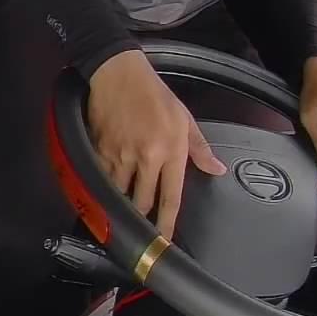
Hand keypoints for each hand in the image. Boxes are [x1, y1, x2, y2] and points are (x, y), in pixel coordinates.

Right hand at [88, 50, 226, 237]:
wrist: (117, 75)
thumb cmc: (154, 95)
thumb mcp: (184, 118)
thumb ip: (200, 148)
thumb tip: (217, 170)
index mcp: (171, 150)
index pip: (170, 197)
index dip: (167, 223)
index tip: (164, 240)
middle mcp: (146, 157)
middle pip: (142, 201)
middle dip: (142, 217)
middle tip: (142, 227)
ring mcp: (120, 155)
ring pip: (119, 193)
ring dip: (121, 203)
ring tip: (123, 211)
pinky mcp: (99, 151)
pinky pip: (102, 178)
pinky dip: (104, 186)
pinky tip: (105, 190)